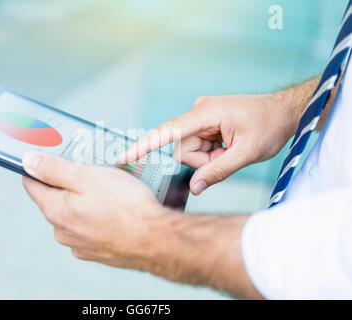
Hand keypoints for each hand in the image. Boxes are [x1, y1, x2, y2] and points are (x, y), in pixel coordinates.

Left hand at [21, 151, 167, 269]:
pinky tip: (115, 211)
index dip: (40, 168)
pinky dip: (97, 219)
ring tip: (111, 193)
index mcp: (55, 209)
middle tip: (95, 175)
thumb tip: (28, 162)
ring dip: (86, 202)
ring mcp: (78, 244)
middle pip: (55, 199)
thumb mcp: (87, 176)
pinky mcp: (95, 251)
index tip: (52, 160)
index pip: (32, 185)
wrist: (156, 239)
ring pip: (74, 215)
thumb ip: (54, 169)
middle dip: (70, 185)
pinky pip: (89, 228)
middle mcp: (62, 231)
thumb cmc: (126, 206)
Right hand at [119, 95, 299, 194]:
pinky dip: (211, 154)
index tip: (123, 157)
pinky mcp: (203, 124)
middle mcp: (198, 112)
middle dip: (202, 160)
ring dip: (208, 158)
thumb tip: (194, 188)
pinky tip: (227, 147)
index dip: (144, 146)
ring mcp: (200, 118)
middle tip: (227, 157)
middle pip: (181, 148)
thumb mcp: (247, 153)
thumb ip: (218, 172)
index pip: (167, 131)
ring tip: (230, 151)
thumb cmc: (270, 125)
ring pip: (189, 151)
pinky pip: (197, 147)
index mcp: (206, 113)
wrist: (284, 112)